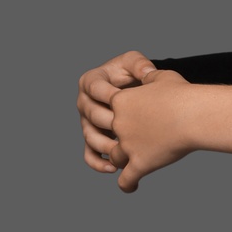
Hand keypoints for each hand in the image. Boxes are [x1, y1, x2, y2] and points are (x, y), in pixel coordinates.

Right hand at [77, 53, 183, 176]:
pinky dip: (99, 163)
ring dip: (105, 146)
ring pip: (89, 137)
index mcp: (90, 81)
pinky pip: (89, 155)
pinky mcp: (93, 140)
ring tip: (123, 153)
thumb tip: (147, 73)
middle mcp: (84, 103)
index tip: (126, 99)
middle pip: (91, 114)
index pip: (94, 87)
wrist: (137, 92)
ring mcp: (88, 123)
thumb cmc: (135, 74)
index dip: (109, 93)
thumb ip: (139, 63)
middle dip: (110, 120)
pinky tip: (114, 168)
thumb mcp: (135, 63)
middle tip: (129, 127)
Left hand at [107, 72, 195, 192]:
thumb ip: (149, 78)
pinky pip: (127, 179)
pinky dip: (127, 185)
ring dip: (122, 162)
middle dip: (116, 140)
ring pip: (116, 159)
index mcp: (121, 101)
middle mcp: (119, 123)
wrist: (194, 114)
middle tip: (123, 144)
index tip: (123, 118)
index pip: (109, 109)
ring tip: (129, 166)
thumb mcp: (162, 78)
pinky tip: (131, 187)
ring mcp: (128, 145)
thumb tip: (148, 76)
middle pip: (109, 135)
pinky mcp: (141, 163)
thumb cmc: (183, 94)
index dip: (116, 115)